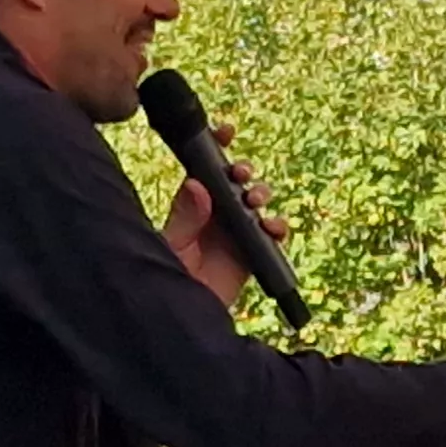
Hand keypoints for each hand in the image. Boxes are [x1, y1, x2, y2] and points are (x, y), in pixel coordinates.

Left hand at [160, 117, 285, 310]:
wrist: (184, 315)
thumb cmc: (168, 276)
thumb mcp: (173, 244)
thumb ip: (185, 216)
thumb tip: (197, 185)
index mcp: (192, 205)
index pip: (204, 169)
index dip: (215, 148)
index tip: (224, 132)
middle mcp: (215, 214)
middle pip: (235, 182)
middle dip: (242, 171)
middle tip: (240, 174)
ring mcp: (235, 232)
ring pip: (255, 203)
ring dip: (260, 194)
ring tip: (255, 199)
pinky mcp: (251, 254)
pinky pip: (270, 236)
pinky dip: (277, 228)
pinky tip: (273, 227)